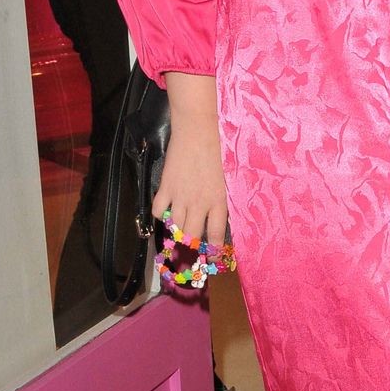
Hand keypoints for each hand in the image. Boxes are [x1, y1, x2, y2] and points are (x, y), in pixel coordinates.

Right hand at [154, 73, 226, 246]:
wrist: (198, 130)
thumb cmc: (221, 148)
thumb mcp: (231, 176)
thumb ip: (227, 196)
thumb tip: (225, 213)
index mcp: (218, 202)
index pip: (215, 236)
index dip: (213, 252)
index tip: (212, 260)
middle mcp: (198, 203)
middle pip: (191, 236)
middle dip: (190, 248)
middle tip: (190, 253)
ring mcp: (179, 196)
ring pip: (174, 225)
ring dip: (177, 231)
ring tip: (179, 234)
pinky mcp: (165, 186)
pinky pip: (157, 209)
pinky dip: (160, 213)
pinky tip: (165, 210)